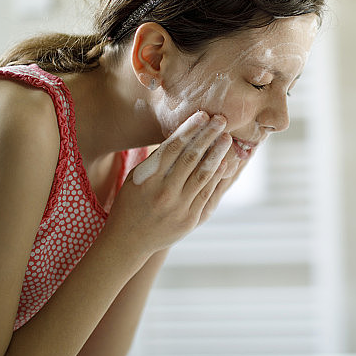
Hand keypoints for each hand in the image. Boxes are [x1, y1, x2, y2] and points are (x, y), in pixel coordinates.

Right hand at [104, 111, 231, 254]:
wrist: (128, 240)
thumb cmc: (131, 202)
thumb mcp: (137, 178)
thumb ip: (157, 160)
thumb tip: (183, 136)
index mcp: (147, 178)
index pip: (172, 147)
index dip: (189, 129)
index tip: (203, 115)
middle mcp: (163, 191)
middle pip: (190, 158)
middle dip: (207, 136)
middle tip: (221, 120)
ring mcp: (178, 207)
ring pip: (202, 175)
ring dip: (217, 154)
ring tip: (227, 138)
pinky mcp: (189, 220)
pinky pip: (207, 194)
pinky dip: (217, 178)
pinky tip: (224, 163)